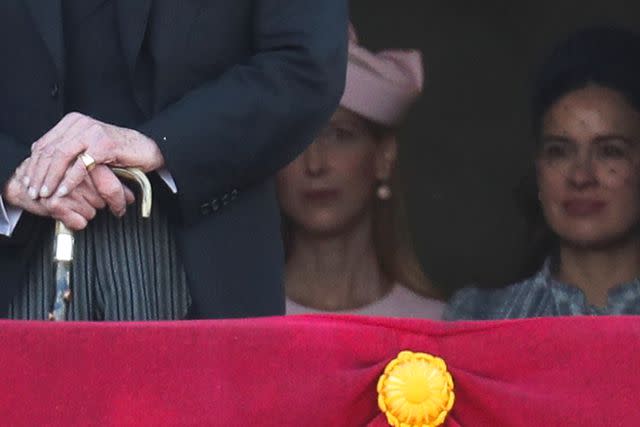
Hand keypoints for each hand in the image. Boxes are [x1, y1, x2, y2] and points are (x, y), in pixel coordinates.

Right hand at [4, 160, 134, 229]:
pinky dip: (77, 221)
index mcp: (84, 161)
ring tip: (73, 202)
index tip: (120, 207)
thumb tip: (131, 198)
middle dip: (97, 203)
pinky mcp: (55, 205)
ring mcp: (64, 190)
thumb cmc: (58, 177)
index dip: (118, 199)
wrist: (24, 182)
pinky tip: (69, 212)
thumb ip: (109, 182)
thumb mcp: (85, 175)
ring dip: (86, 211)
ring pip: (92, 212)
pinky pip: (80, 222)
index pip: (110, 186)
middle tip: (85, 198)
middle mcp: (74, 174)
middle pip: (102, 201)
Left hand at [21, 112, 163, 200]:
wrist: (148, 149)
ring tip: (46, 193)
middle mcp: (80, 123)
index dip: (34, 164)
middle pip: (50, 149)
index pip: (45, 143)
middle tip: (34, 191)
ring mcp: (92, 132)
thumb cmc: (120, 152)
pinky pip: (80, 165)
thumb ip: (69, 150)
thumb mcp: (89, 148)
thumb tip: (43, 164)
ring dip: (51, 178)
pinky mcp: (103, 144)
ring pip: (61, 156)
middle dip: (39, 173)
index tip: (30, 182)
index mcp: (73, 121)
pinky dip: (69, 180)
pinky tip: (63, 190)